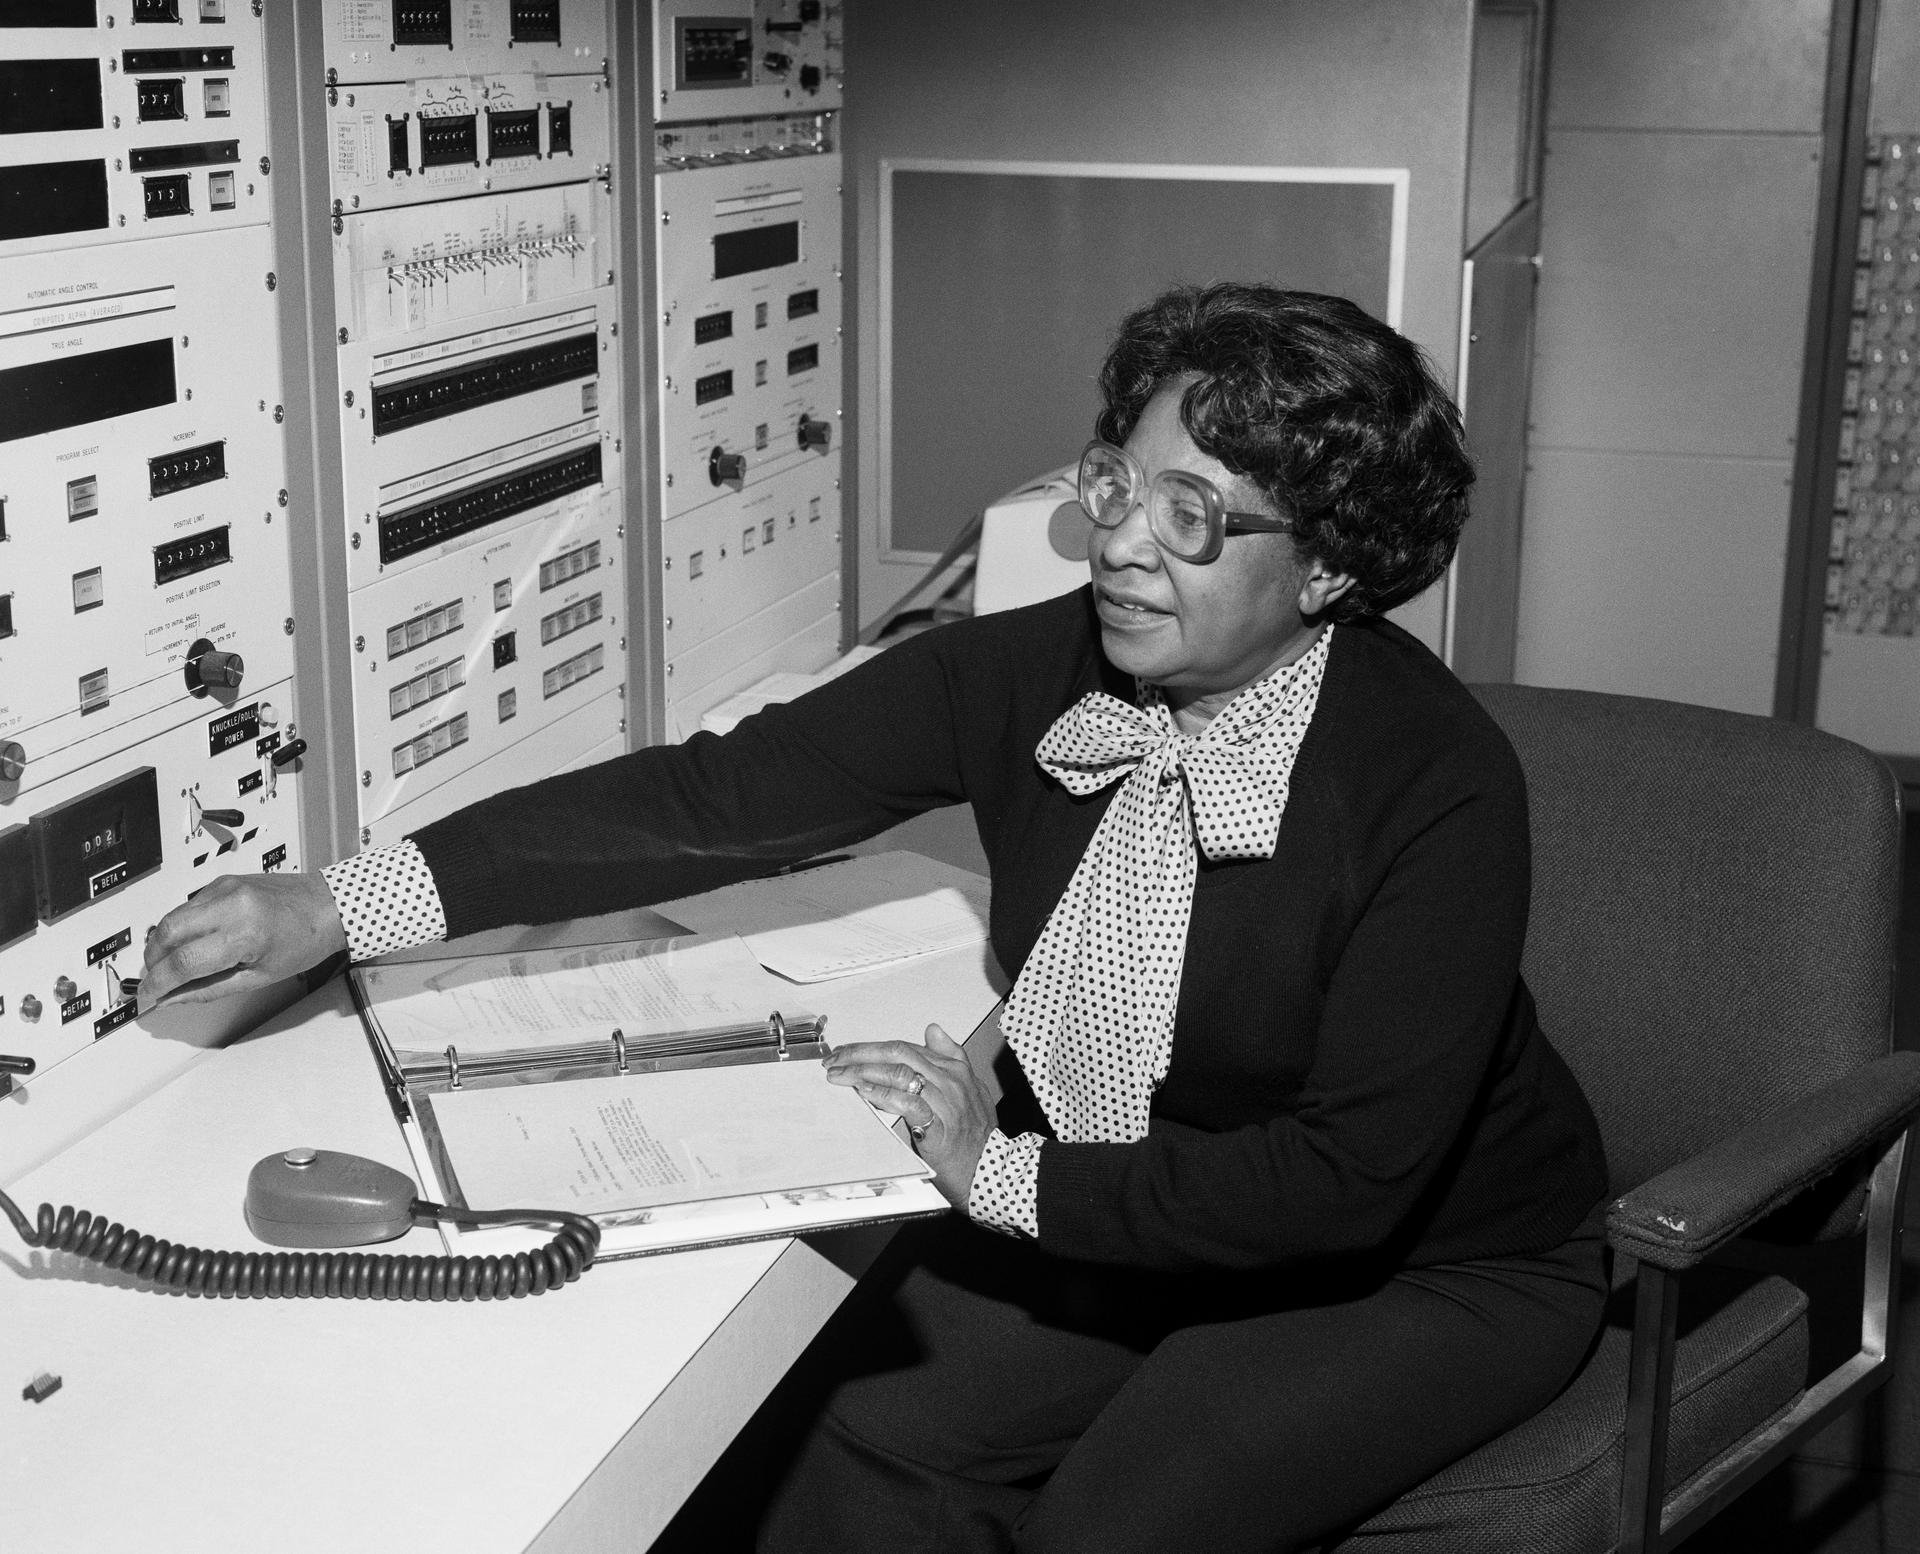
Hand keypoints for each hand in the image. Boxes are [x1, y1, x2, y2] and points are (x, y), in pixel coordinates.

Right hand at [140, 872, 347, 1013]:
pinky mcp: (223, 881)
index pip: (183, 962)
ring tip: (172, 966)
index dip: (158, 984)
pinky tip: (190, 943)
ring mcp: (225, 888)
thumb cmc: (306, 940)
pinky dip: (180, 927)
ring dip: (162, 944)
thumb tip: (173, 998)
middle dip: (153, 962)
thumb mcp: (260, 977)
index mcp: (245, 933)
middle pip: (166, 934)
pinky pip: (187, 905)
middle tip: (157, 982)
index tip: (148, 998)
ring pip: (171, 917)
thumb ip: (209, 989)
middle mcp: (232, 904)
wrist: (328, 905)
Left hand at [825, 1024, 996, 1208]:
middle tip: (836, 1059)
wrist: (991, 1170)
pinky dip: (882, 1095)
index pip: (907, 1047)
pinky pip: (906, 1102)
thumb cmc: (976, 1136)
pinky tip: (863, 1092)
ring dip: (863, 1071)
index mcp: (955, 1069)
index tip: (850, 1052)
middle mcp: (950, 1080)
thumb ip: (952, 1057)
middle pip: (899, 1053)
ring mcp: (945, 1102)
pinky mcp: (938, 1127)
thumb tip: (933, 1030)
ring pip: (899, 1073)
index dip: (874, 1047)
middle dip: (862, 1053)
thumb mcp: (971, 1088)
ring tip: (840, 1074)